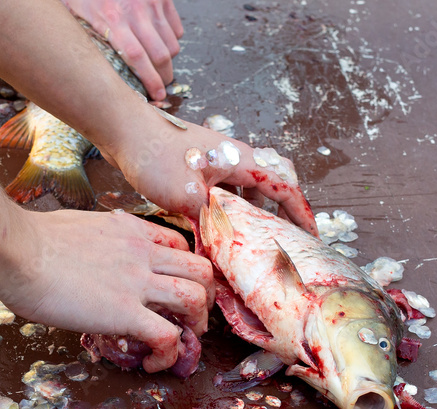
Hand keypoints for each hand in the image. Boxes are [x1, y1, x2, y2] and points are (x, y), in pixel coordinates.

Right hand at [0, 207, 213, 372]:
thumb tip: (90, 252)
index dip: (185, 271)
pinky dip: (169, 354)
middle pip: (202, 270)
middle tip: (189, 318)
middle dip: (204, 298)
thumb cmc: (31, 241)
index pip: (180, 245)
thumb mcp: (79, 226)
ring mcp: (137, 283)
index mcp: (131, 231)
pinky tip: (153, 363)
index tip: (175, 289)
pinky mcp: (124, 313)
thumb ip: (99, 239)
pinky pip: (168, 336)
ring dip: (195, 326)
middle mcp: (143, 253)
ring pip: (196, 299)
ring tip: (179, 342)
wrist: (16, 251)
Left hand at [61, 0, 183, 100]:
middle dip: (165, 76)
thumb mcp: (77, 12)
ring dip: (168, 60)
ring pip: (172, 45)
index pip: (137, 58)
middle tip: (161, 85)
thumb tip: (87, 68)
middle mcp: (135, 12)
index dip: (150, 80)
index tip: (156, 96)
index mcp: (112, 20)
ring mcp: (152, 4)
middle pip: (161, 56)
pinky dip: (172, 40)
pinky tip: (159, 41)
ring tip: (158, 64)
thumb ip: (86, 37)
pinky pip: (177, 29)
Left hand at [108, 112, 318, 234]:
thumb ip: (211, 221)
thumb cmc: (155, 155)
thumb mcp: (185, 196)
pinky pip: (228, 190)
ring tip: (255, 241)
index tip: (312, 237)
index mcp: (241, 160)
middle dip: (282, 215)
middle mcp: (235, 158)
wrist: (124, 130)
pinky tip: (220, 229)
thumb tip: (224, 250)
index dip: (302, 214)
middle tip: (285, 241)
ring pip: (248, 190)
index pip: (285, 187)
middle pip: (272, 186)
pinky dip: (232, 210)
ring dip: (255, 214)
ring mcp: (218, 161)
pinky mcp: (201, 167)